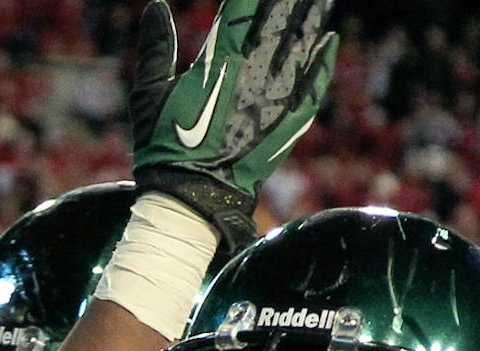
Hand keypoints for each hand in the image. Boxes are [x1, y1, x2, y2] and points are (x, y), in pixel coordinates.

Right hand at [128, 0, 337, 253]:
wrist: (191, 200)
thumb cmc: (163, 148)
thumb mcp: (149, 96)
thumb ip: (156, 48)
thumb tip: (155, 6)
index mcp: (218, 65)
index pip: (241, 12)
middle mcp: (254, 76)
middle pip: (278, 23)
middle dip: (289, 3)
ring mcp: (275, 101)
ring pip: (301, 49)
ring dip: (312, 19)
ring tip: (322, 0)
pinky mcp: (286, 126)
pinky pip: (312, 90)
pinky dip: (323, 64)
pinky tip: (330, 42)